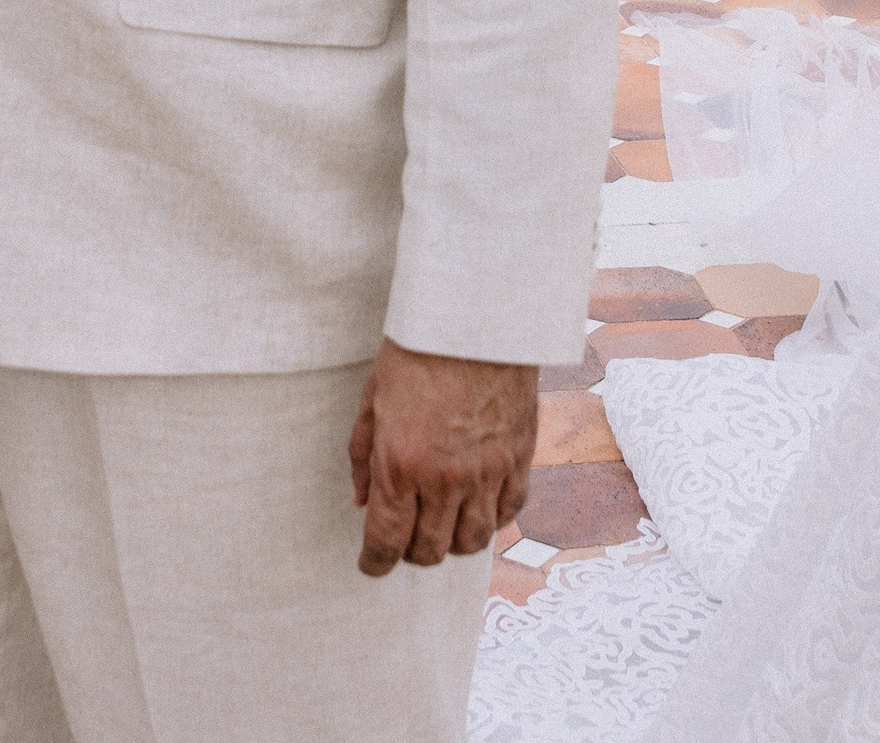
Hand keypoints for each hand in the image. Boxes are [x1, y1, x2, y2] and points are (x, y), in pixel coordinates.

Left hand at [346, 338, 537, 576]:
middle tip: (405, 535)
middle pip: (430, 550)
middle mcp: (444, 477)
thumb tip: (361, 502)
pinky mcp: (518, 457)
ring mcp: (486, 471)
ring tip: (442, 524)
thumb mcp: (373, 397)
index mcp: (400, 463)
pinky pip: (509, 513)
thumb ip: (363, 455)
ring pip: (472, 541)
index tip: (372, 564)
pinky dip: (492, 519)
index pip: (387, 541)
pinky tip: (478, 506)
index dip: (375, 563)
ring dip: (453, 542)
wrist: (474, 315)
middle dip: (411, 552)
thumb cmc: (417, 348)